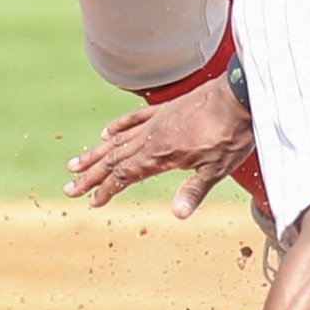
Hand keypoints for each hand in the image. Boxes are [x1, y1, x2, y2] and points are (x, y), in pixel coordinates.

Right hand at [64, 76, 253, 215]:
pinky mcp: (165, 110)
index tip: (91, 201)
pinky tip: (107, 132)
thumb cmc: (231, 134)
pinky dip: (119, 126)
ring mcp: (157, 120)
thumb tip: (177, 215)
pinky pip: (134, 118)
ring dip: (96, 153)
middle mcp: (152, 136)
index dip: (107, 189)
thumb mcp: (217, 168)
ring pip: (118, 139)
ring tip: (75, 163)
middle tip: (69, 188)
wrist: (240, 94)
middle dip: (91, 175)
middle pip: (114, 158)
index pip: (125, 174)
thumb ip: (194, 190)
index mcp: (161, 152)